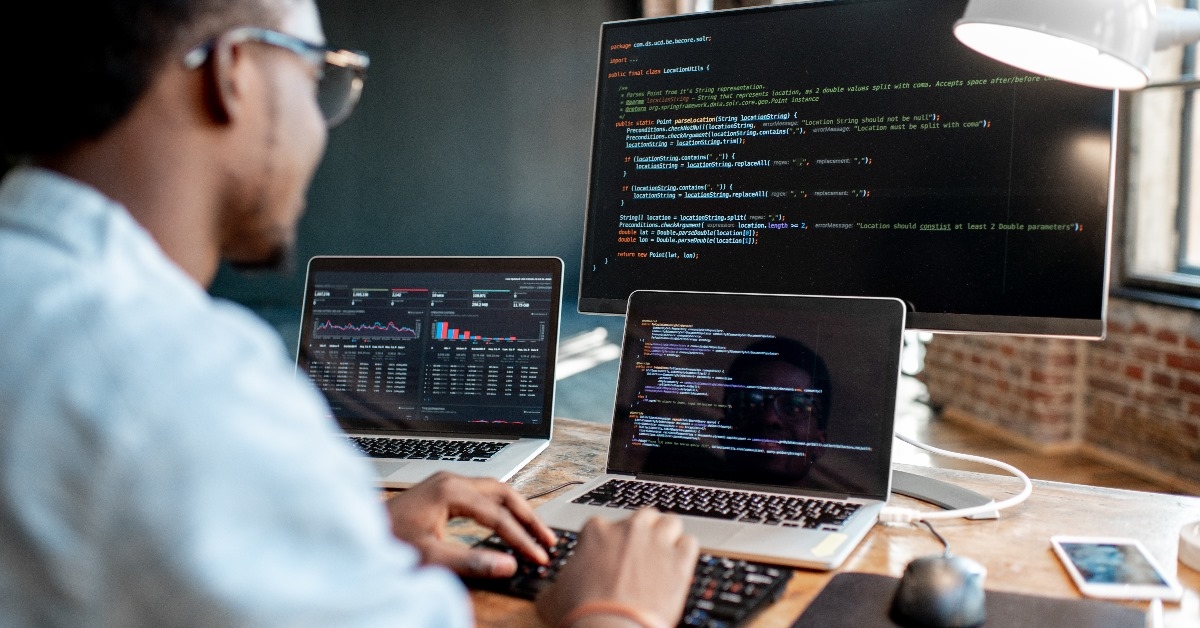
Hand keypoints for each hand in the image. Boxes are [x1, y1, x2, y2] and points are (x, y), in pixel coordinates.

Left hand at [385, 471, 556, 577]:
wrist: (357, 532)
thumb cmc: (387, 541)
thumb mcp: (430, 557)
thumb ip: (471, 562)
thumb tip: (508, 565)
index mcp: (450, 491)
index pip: (498, 515)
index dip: (522, 538)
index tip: (538, 556)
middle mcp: (451, 481)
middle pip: (504, 493)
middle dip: (528, 517)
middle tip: (547, 540)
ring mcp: (445, 483)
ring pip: (494, 491)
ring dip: (516, 511)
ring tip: (535, 532)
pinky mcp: (441, 492)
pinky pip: (481, 495)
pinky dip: (500, 509)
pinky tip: (506, 523)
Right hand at [536, 508, 698, 627]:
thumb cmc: (581, 614)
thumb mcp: (553, 597)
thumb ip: (556, 585)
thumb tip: (551, 592)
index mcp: (596, 531)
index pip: (606, 525)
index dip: (610, 542)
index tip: (611, 558)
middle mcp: (629, 529)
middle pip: (643, 516)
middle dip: (643, 532)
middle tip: (641, 554)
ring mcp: (657, 541)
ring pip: (670, 522)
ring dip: (668, 536)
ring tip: (663, 555)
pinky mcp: (680, 560)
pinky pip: (690, 543)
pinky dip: (685, 553)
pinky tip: (679, 566)